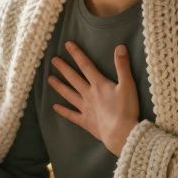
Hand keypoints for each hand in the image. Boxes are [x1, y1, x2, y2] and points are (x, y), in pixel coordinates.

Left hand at [48, 41, 139, 155]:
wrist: (121, 132)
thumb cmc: (126, 109)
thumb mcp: (128, 85)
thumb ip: (122, 66)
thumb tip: (119, 46)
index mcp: (99, 84)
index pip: (86, 65)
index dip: (77, 54)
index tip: (67, 45)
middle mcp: (89, 94)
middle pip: (74, 78)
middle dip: (63, 68)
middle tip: (53, 60)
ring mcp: (85, 108)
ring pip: (69, 94)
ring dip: (59, 86)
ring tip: (49, 79)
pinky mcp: (85, 121)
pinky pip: (71, 115)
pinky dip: (63, 111)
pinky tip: (55, 107)